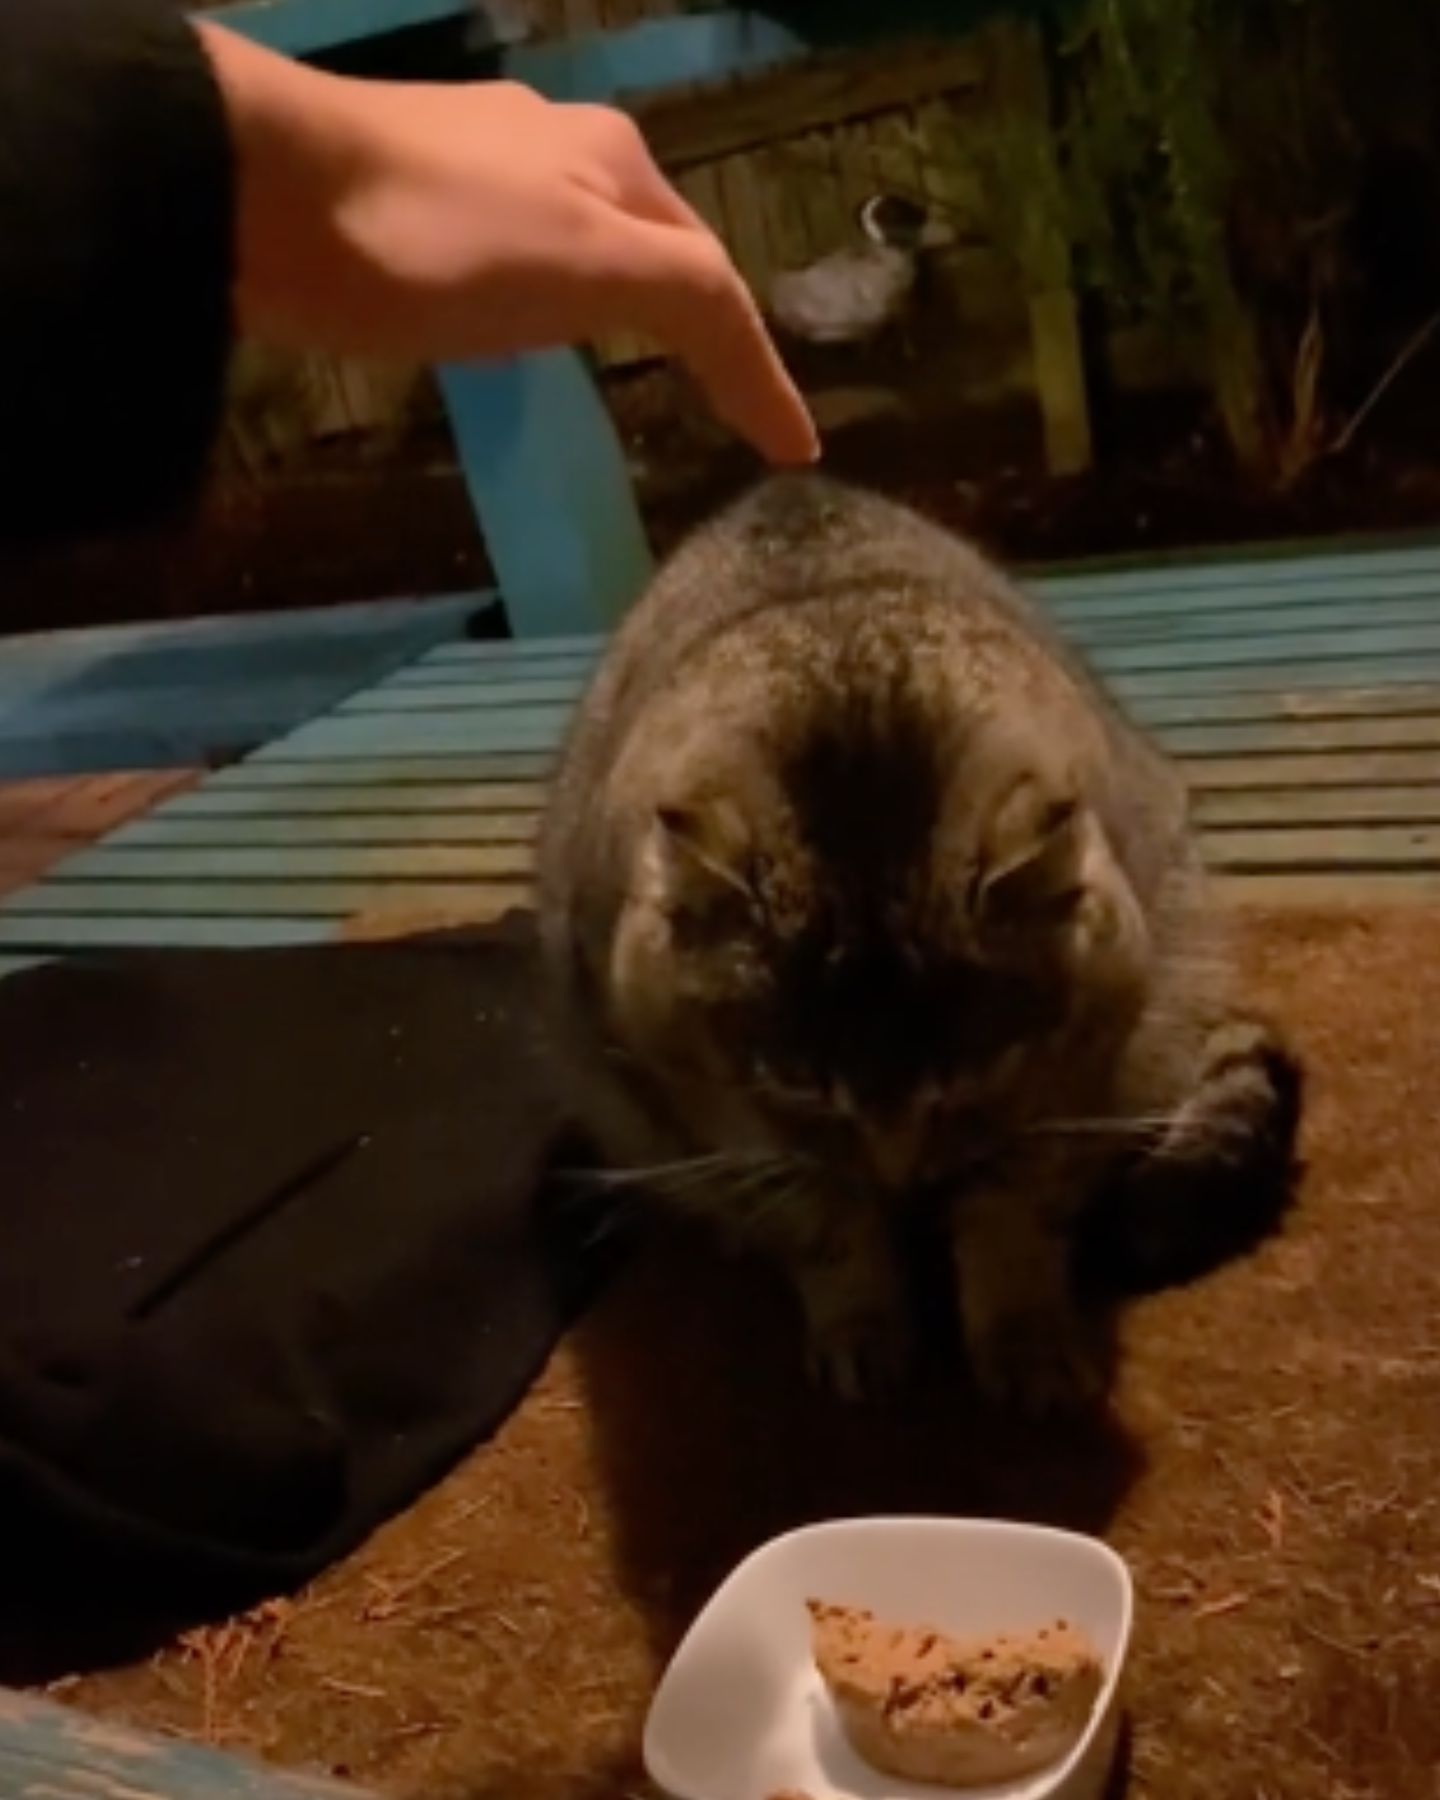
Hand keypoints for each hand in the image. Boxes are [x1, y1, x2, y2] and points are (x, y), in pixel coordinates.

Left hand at [198, 25, 816, 464]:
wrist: (257, 189)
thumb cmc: (443, 240)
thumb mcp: (594, 269)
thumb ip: (693, 306)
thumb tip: (772, 382)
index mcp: (618, 162)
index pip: (716, 276)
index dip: (758, 367)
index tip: (795, 449)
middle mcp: (555, 143)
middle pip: (652, 244)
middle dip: (693, 315)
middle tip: (721, 393)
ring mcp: (474, 160)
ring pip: (575, 241)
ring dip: (615, 300)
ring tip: (630, 366)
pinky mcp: (401, 190)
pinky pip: (505, 253)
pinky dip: (541, 297)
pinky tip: (514, 320)